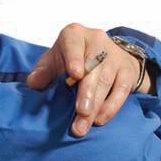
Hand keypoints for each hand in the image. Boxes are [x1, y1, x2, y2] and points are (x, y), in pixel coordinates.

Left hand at [26, 23, 149, 136]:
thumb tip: (33, 83)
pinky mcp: (127, 71)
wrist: (104, 55)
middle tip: (80, 112)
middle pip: (93, 68)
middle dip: (86, 93)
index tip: (75, 74)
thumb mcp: (54, 60)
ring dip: (95, 106)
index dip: (74, 58)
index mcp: (74, 35)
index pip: (74, 44)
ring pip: (106, 81)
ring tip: (83, 124)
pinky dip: (110, 107)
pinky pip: (122, 90)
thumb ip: (43, 71)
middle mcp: (97, 41)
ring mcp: (114, 56)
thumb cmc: (72, 58)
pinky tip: (99, 120)